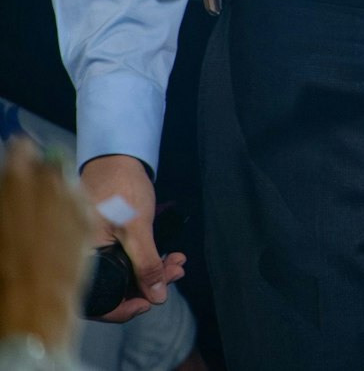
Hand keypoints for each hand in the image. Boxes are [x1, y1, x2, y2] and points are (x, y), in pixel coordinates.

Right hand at [78, 153, 185, 321]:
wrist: (118, 160)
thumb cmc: (121, 189)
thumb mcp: (137, 228)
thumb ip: (146, 264)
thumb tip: (157, 298)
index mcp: (80, 261)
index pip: (97, 301)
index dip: (123, 308)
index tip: (149, 303)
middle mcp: (85, 261)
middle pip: (115, 288)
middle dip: (148, 285)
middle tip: (175, 273)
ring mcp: (97, 252)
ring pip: (124, 275)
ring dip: (153, 272)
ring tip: (178, 263)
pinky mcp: (108, 243)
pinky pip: (126, 261)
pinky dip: (147, 261)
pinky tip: (169, 256)